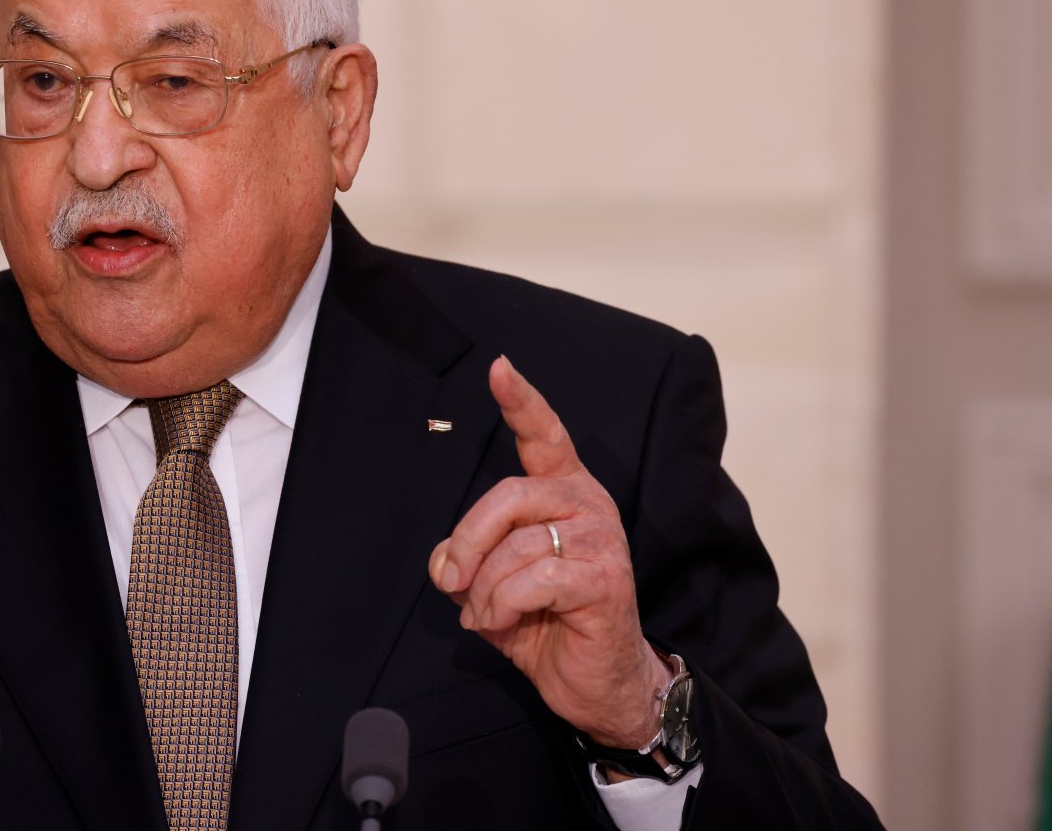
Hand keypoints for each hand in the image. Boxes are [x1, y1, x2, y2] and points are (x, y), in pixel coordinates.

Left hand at [428, 355, 672, 747]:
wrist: (596, 683)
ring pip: (516, 546)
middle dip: (467, 540)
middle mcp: (587, 504)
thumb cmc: (545, 623)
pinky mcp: (606, 579)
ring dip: (484, 590)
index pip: (544, 435)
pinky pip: (534, 579)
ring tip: (486, 615)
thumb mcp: (491, 585)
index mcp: (563, 491)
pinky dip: (503, 605)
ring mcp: (602, 539)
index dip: (521, 401)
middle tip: (451, 581)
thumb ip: (467, 560)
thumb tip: (445, 561)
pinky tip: (504, 623)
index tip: (499, 368)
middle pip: (510, 494)